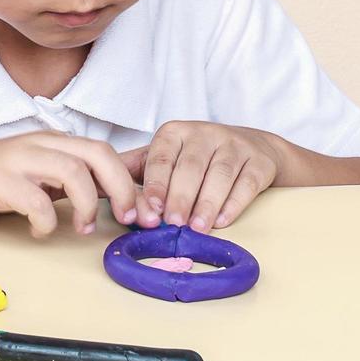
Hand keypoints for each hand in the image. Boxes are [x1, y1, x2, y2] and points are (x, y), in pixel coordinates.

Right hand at [0, 131, 139, 237]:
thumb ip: (72, 181)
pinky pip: (33, 199)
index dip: (131, 182)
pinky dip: (45, 221)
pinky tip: (38, 231)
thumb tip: (120, 195)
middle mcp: (38, 144)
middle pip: (97, 154)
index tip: (144, 212)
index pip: (104, 152)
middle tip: (126, 219)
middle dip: (121, 189)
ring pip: (71, 171)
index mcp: (53, 143)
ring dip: (87, 205)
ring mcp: (16, 160)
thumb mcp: (38, 177)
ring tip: (81, 228)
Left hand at [124, 121, 283, 231]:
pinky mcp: (259, 160)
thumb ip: (138, 170)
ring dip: (207, 203)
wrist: (254, 147)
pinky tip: (223, 220)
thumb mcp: (168, 156)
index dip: (156, 183)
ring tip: (198, 227)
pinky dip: (234, 202)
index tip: (152, 209)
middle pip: (190, 167)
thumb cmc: (199, 157)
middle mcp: (205, 133)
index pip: (161, 157)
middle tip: (173, 223)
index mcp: (175, 133)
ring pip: (220, 174)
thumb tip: (100, 184)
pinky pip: (246, 181)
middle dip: (180, 196)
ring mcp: (235, 144)